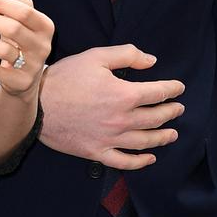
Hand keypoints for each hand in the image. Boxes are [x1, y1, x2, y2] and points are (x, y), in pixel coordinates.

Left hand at [0, 0, 52, 98]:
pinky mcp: (20, 82)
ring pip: (4, 52)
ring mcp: (32, 66)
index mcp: (45, 26)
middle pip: (13, 29)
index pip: (24, 11)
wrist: (25, 77)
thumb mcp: (19, 18)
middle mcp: (43, 46)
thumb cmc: (21, 39)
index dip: (1, 3)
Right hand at [39, 46, 184, 168]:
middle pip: (155, 118)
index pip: (157, 93)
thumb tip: (151, 61)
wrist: (38, 104)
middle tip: (178, 109)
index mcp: (123, 94)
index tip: (179, 88)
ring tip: (172, 134)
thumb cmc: (65, 77)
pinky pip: (125, 161)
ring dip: (163, 137)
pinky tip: (150, 157)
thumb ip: (127, 55)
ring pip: (145, 141)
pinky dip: (141, 161)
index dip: (172, 89)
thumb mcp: (95, 56)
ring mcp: (110, 139)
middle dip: (170, 112)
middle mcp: (121, 119)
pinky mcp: (97, 152)